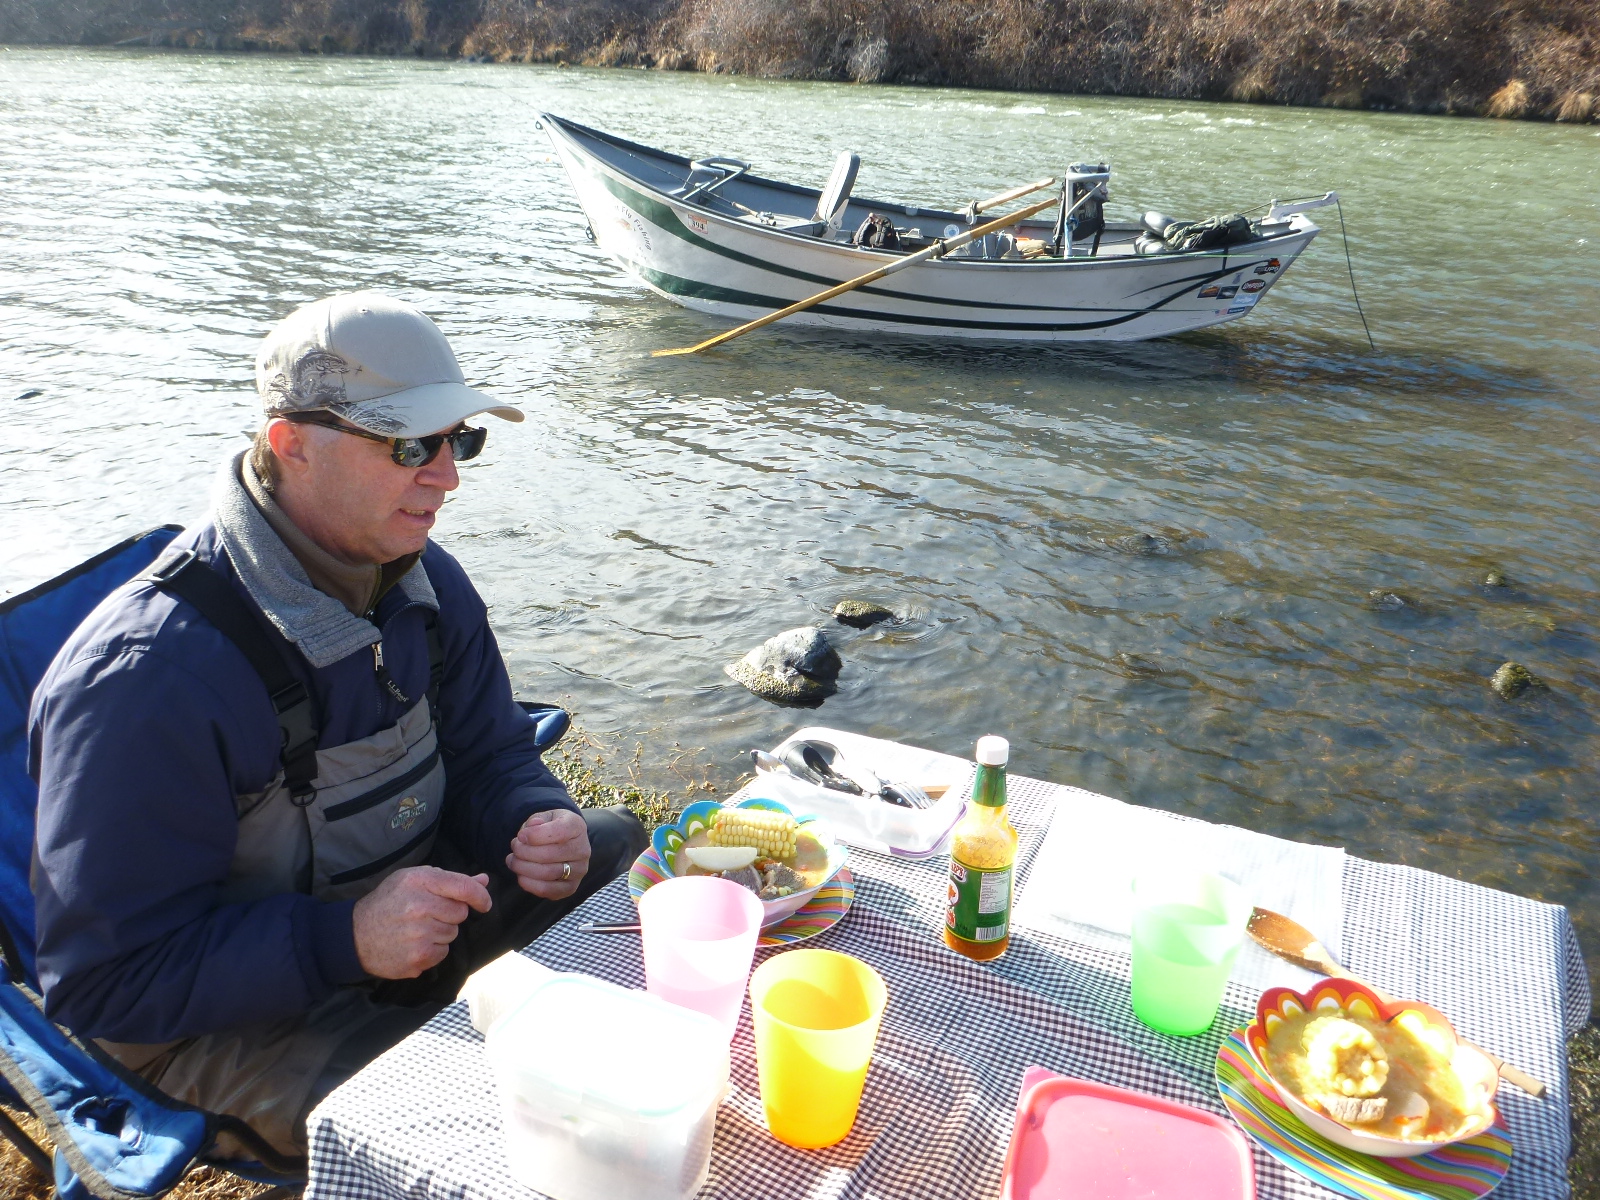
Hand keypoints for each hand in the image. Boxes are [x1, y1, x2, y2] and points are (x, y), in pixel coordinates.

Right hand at [352, 866, 491, 979]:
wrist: (355, 936)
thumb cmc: (388, 903)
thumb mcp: (413, 880)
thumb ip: (449, 879)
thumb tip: (484, 880)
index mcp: (420, 881)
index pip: (464, 887)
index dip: (480, 895)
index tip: (483, 903)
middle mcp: (420, 906)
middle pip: (460, 912)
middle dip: (451, 914)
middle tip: (429, 914)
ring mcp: (419, 934)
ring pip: (453, 933)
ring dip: (441, 932)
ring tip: (417, 929)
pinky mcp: (418, 957)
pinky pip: (443, 952)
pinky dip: (434, 949)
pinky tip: (415, 943)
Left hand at [506, 809, 590, 899]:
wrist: (565, 842)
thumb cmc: (551, 827)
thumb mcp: (545, 816)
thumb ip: (536, 820)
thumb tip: (531, 827)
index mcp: (577, 827)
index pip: (559, 832)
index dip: (534, 835)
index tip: (520, 836)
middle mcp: (582, 850)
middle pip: (549, 854)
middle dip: (524, 852)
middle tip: (514, 848)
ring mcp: (579, 870)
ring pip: (547, 873)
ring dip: (523, 868)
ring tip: (513, 861)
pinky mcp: (571, 887)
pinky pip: (548, 890)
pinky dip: (529, 884)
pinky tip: (521, 875)